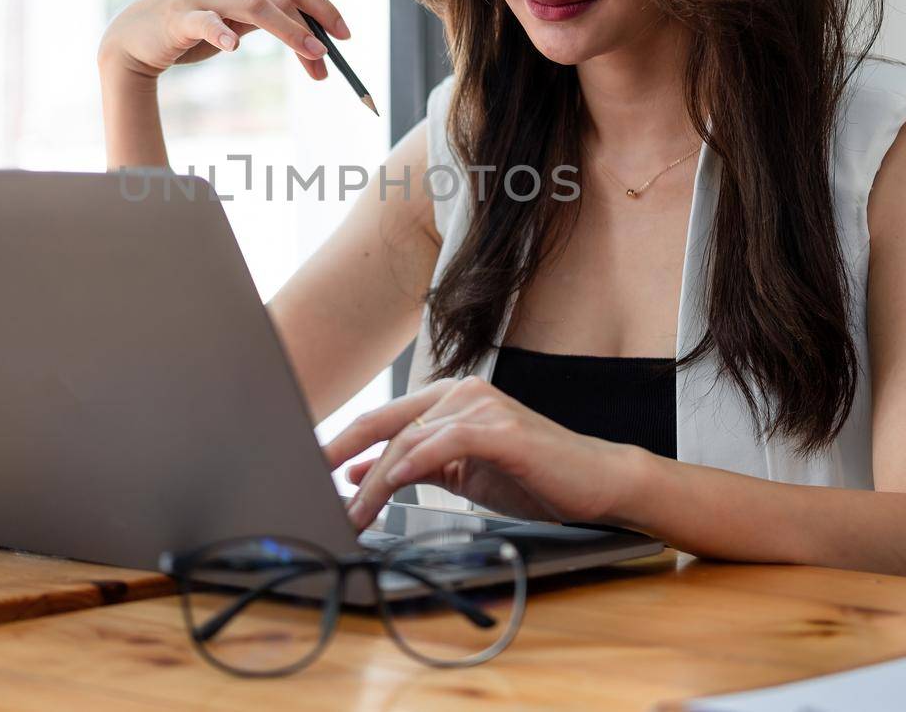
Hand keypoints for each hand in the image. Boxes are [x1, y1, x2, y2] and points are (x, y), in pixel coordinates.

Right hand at [97, 0, 349, 81]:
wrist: (133, 40)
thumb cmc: (189, 32)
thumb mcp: (233, 21)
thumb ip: (266, 19)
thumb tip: (313, 35)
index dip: (323, 7)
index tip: (344, 36)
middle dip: (312, 29)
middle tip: (327, 61)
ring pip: (257, 6)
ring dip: (290, 33)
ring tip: (311, 57)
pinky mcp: (179, 14)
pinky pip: (207, 21)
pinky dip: (222, 32)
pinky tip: (234, 47)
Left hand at [322, 377, 644, 531]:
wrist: (595, 482)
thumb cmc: (533, 476)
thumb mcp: (462, 473)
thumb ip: (415, 468)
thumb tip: (360, 473)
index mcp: (448, 400)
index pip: (383, 419)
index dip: (342, 443)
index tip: (310, 469)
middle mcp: (461, 393)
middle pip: (386, 423)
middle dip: (343, 455)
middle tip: (313, 485)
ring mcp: (482, 406)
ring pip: (411, 438)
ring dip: (376, 479)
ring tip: (355, 511)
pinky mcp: (503, 428)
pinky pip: (447, 440)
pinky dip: (416, 460)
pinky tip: (395, 481)